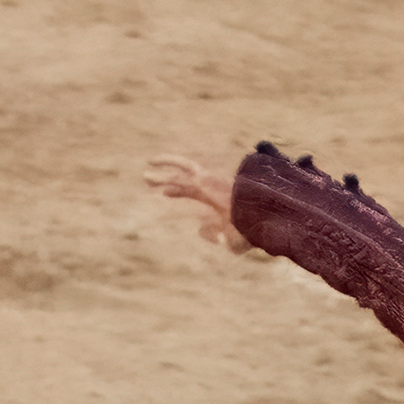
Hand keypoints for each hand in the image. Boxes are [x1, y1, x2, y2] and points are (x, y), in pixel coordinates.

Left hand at [145, 155, 265, 259]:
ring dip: (163, 172)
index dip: (178, 191)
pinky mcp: (203, 180)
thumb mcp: (232, 241)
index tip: (165, 192)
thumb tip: (199, 230)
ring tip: (145, 176)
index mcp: (216, 199)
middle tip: (150, 182)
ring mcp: (207, 181)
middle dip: (168, 180)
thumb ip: (214, 235)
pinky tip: (152, 162)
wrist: (258, 215)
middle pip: (184, 180)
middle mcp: (210, 186)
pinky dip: (168, 162)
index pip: (194, 192)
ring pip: (181, 173)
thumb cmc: (250, 230)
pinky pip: (182, 169)